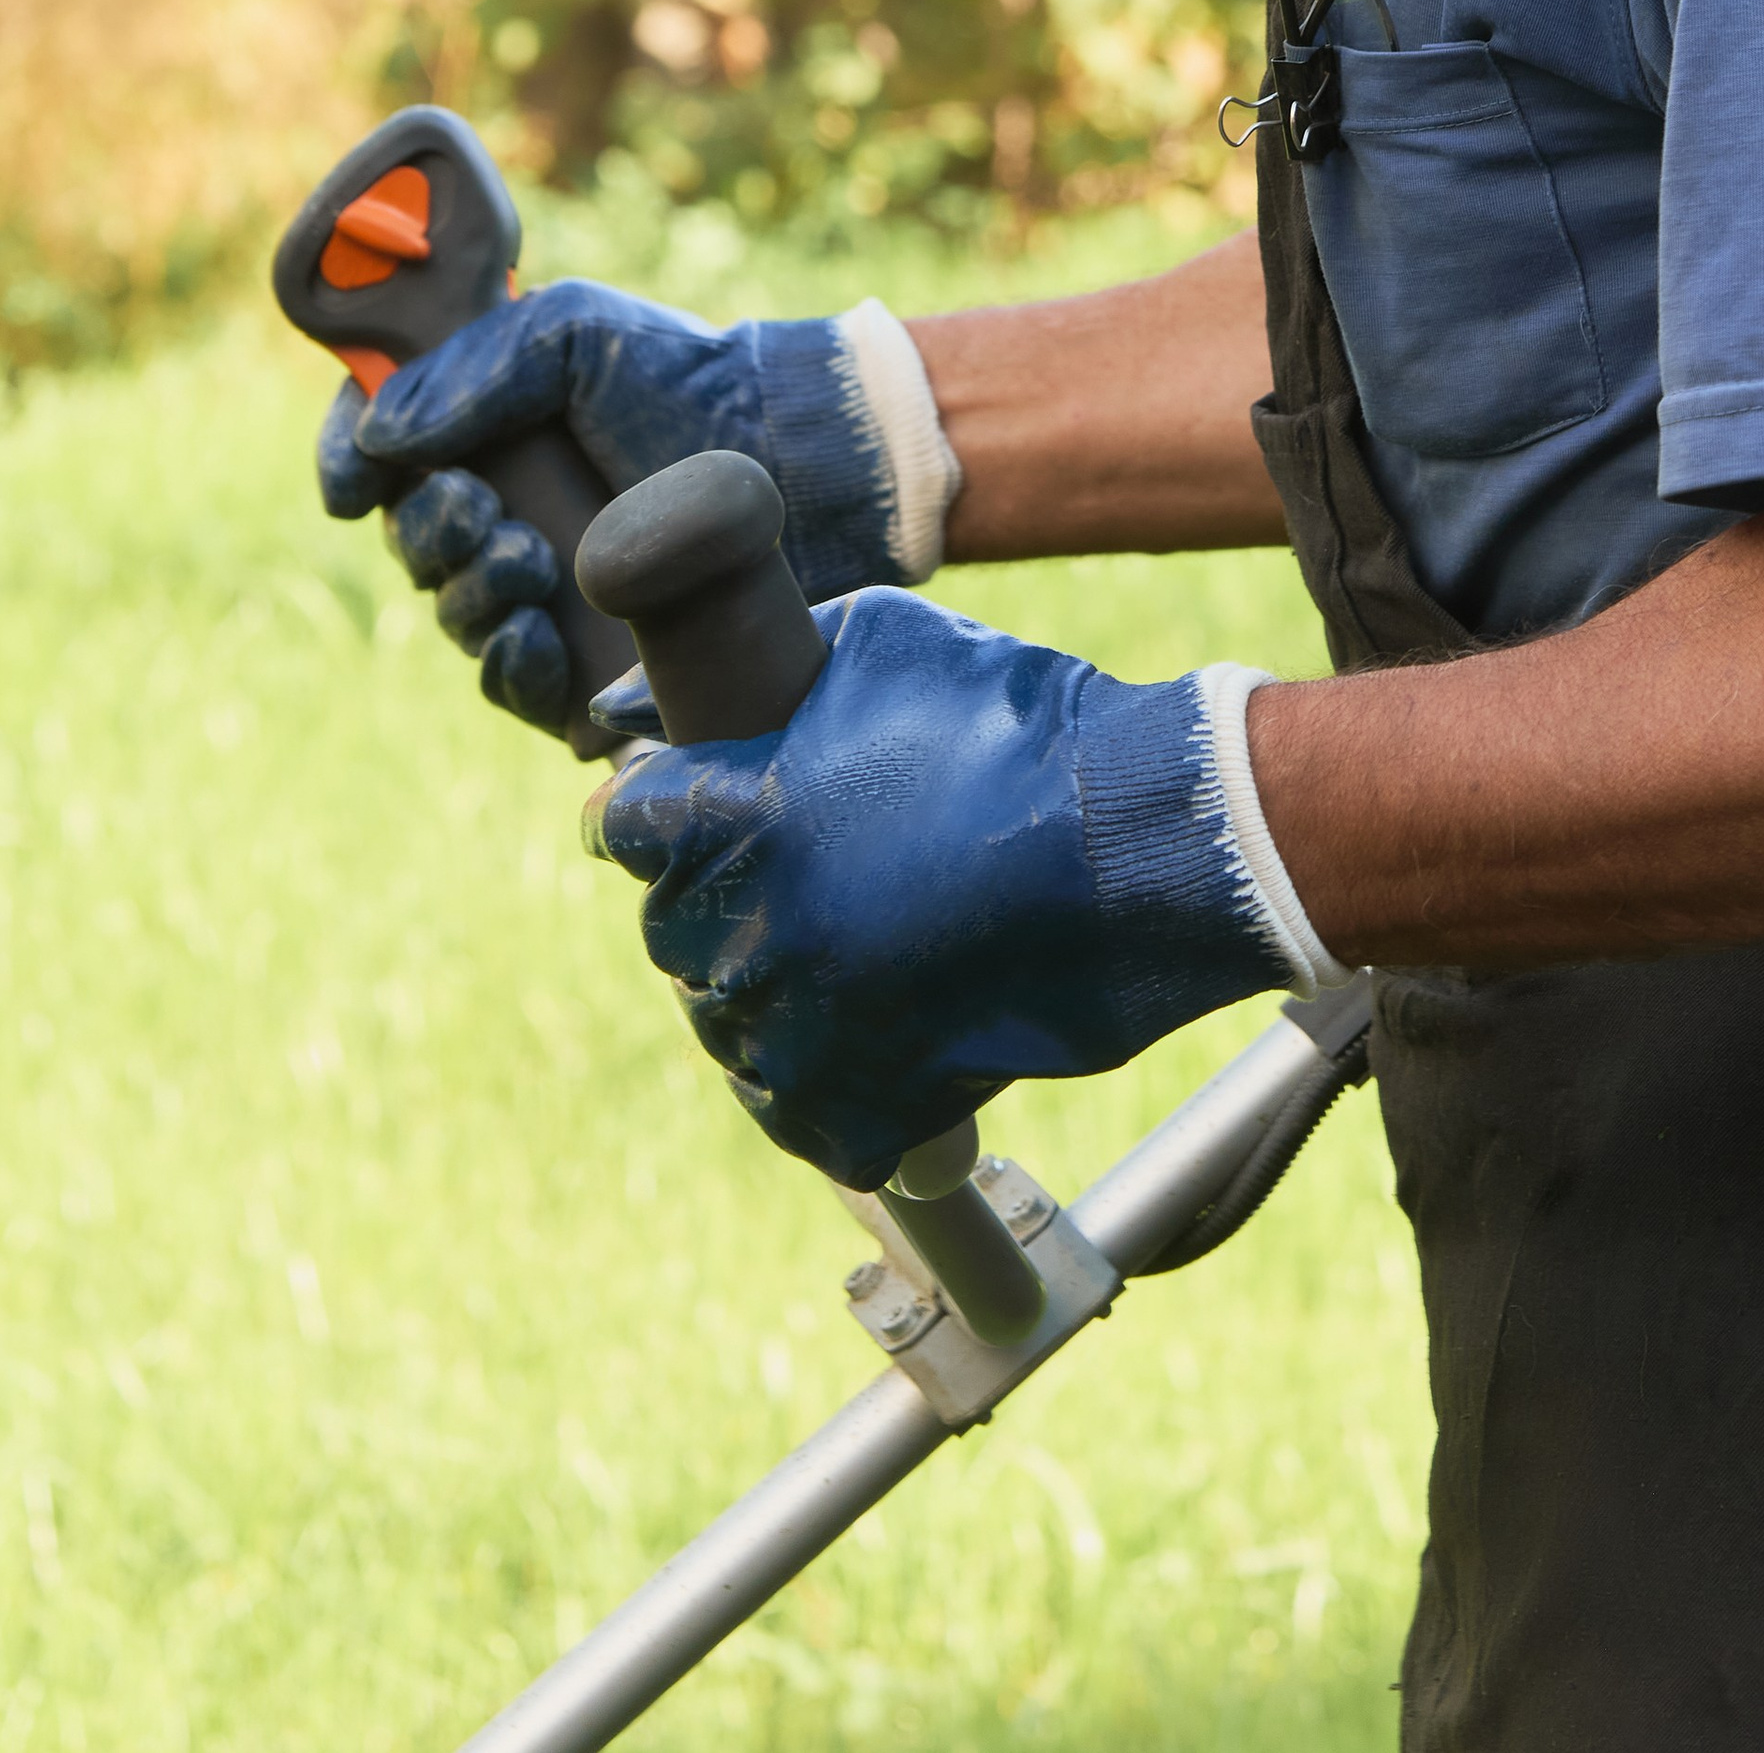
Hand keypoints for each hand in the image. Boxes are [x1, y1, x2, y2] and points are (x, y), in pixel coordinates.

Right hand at [315, 284, 960, 727]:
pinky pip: (510, 686)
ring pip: (453, 616)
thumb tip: (382, 433)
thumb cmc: (691, 383)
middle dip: (425, 531)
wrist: (805, 466)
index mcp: (489, 425)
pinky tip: (533, 640)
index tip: (346, 485)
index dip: (345, 460)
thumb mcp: (580, 334)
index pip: (379, 443)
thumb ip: (476, 365)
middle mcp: (506, 507)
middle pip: (408, 538)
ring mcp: (544, 591)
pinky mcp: (585, 665)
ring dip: (469, 594)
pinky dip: (506, 666)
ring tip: (530, 561)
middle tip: (480, 513)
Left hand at [588, 590, 1325, 1189]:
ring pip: (728, 1029)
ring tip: (836, 951)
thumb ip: (759, 666)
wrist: (1143, 840)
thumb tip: (631, 708)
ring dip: (764, 993)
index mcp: (738, 815)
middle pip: (672, 930)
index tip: (678, 810)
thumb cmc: (1018, 724)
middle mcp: (756, 929)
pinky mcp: (873, 1104)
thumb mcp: (883, 645)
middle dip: (712, 898)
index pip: (620, 827)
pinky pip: (800, 1119)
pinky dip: (820, 1091)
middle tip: (786, 873)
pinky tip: (861, 1040)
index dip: (648, 813)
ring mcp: (810, 1027)